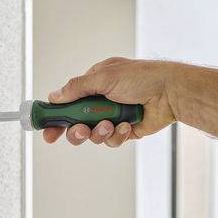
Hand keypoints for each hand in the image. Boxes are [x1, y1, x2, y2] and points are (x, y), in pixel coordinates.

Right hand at [43, 57, 177, 146]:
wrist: (170, 92)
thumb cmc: (142, 77)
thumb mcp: (104, 77)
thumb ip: (77, 88)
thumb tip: (55, 96)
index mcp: (93, 84)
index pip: (67, 102)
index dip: (56, 117)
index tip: (47, 131)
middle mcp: (101, 101)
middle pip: (76, 124)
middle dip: (77, 130)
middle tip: (81, 130)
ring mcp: (113, 117)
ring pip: (93, 135)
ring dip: (99, 132)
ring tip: (110, 124)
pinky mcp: (125, 131)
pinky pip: (111, 141)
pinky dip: (117, 135)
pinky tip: (127, 125)